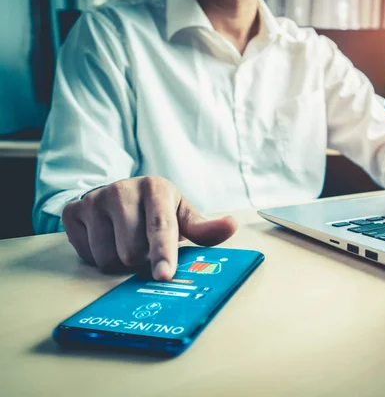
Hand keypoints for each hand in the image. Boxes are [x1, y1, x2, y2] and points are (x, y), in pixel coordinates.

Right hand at [62, 176, 236, 279]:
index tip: (164, 276)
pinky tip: (107, 239)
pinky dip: (98, 256)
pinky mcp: (72, 212)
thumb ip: (205, 228)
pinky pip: (86, 254)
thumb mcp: (182, 215)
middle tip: (145, 247)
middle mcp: (122, 189)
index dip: (163, 253)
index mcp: (156, 187)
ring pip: (107, 257)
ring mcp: (94, 199)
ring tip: (127, 243)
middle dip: (141, 259)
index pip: (161, 227)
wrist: (120, 196)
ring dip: (120, 261)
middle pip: (132, 250)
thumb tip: (231, 226)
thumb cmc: (158, 210)